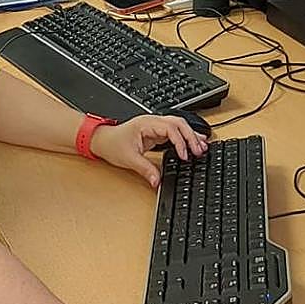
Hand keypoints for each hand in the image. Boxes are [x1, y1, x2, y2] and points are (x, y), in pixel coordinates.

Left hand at [90, 115, 208, 188]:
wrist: (101, 140)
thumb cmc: (112, 144)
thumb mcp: (128, 159)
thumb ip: (145, 170)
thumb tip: (157, 181)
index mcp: (146, 124)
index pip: (170, 128)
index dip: (180, 141)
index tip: (184, 155)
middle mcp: (152, 122)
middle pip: (178, 123)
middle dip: (191, 136)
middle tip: (199, 151)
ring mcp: (155, 126)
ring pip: (178, 126)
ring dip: (191, 135)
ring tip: (202, 147)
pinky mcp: (156, 133)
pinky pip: (175, 132)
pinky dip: (185, 138)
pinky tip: (195, 144)